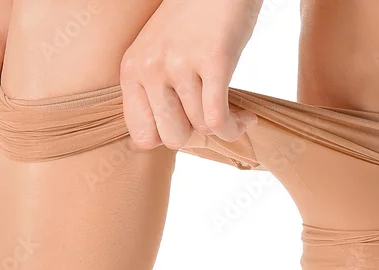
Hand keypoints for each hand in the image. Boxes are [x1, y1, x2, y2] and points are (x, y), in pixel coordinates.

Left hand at [119, 0, 262, 150]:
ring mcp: (180, 64)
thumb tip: (162, 141)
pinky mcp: (213, 61)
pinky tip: (246, 118)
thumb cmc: (194, 19)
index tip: (185, 125)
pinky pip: (219, 120)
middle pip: (172, 138)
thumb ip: (154, 91)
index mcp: (132, 69)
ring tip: (234, 112)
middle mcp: (151, 67)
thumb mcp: (159, 52)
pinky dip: (235, 127)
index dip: (166, 138)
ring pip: (200, 128)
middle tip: (209, 115)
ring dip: (223, 127)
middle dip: (196, 134)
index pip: (141, 136)